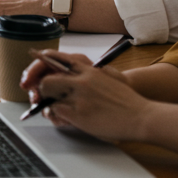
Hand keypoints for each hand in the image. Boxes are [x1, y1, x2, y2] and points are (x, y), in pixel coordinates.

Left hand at [26, 50, 149, 141]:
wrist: (141, 116)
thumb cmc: (129, 101)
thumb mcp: (113, 78)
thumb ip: (98, 73)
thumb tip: (89, 70)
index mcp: (90, 70)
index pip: (60, 59)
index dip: (44, 59)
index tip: (36, 59)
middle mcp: (82, 80)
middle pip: (47, 78)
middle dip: (42, 88)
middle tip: (44, 95)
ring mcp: (79, 97)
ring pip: (48, 95)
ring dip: (47, 102)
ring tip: (52, 108)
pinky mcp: (78, 114)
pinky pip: (55, 112)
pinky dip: (55, 115)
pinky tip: (62, 118)